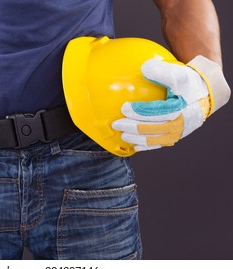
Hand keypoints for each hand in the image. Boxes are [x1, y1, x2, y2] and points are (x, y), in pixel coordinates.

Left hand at [112, 55, 229, 151]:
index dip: (137, 111)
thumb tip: (144, 68)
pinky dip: (146, 146)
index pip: (154, 112)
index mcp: (179, 109)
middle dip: (131, 127)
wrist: (206, 95)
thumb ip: (162, 71)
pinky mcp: (175, 137)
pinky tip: (135, 146)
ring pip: (153, 140)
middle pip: (150, 128)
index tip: (123, 108)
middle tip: (116, 124)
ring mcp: (177, 133)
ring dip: (135, 139)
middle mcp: (178, 124)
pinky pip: (158, 145)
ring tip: (122, 135)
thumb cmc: (189, 83)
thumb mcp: (179, 74)